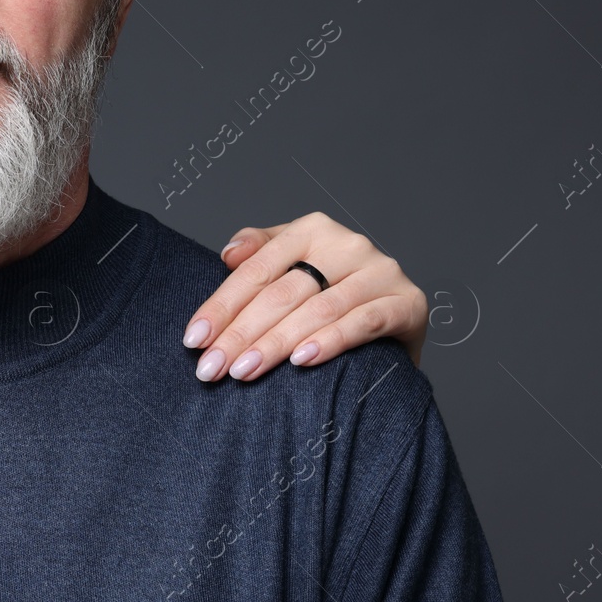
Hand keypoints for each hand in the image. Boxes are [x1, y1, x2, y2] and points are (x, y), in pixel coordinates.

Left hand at [182, 212, 426, 381]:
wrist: (400, 316)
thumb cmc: (334, 291)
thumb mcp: (294, 264)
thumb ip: (260, 252)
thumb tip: (228, 253)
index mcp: (312, 230)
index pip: (256, 269)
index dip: (221, 305)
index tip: (193, 339)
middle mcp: (348, 244)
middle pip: (282, 291)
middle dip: (240, 333)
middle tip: (211, 368)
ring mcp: (381, 271)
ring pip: (317, 308)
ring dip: (275, 343)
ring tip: (244, 371)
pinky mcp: (408, 302)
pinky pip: (362, 322)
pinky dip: (330, 341)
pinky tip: (301, 362)